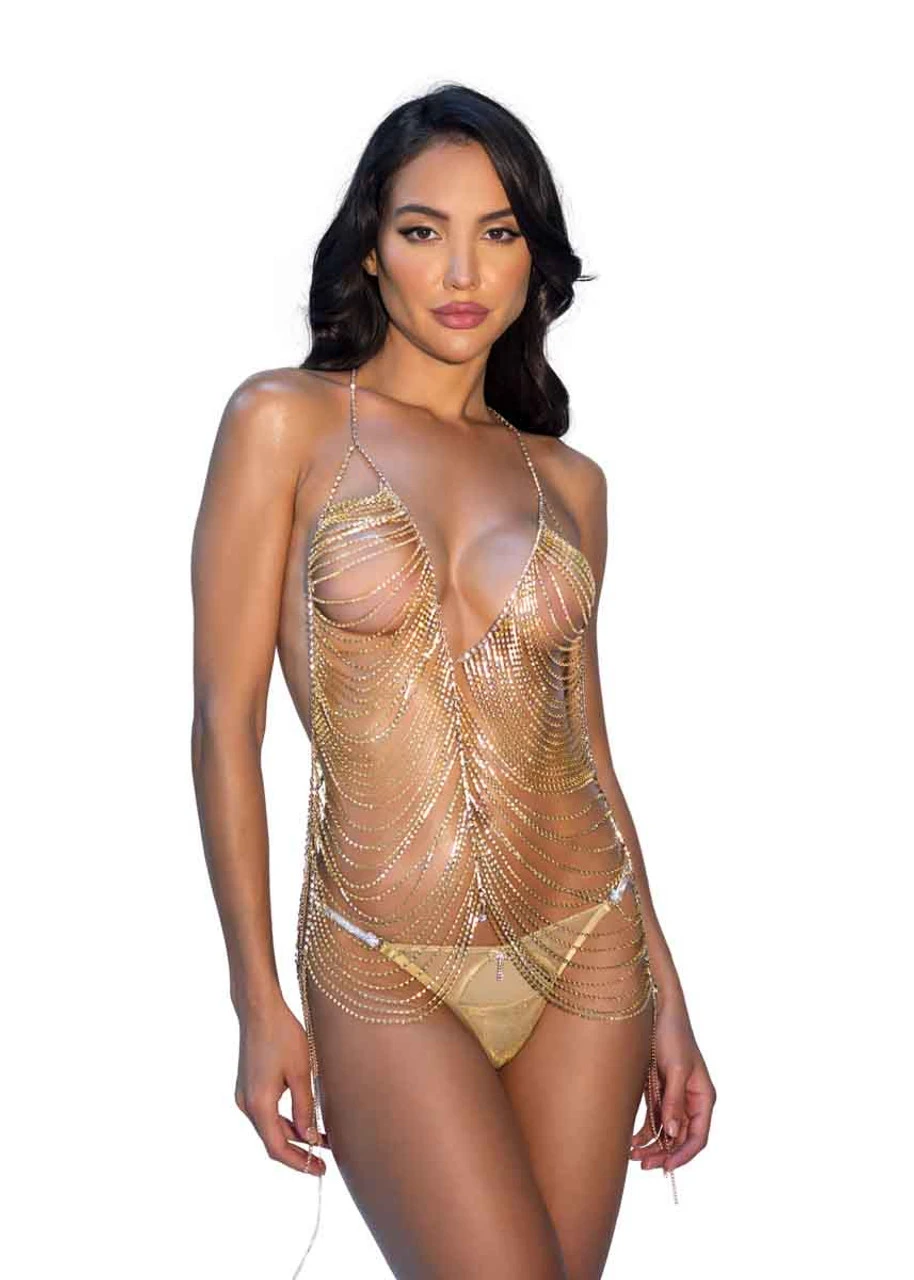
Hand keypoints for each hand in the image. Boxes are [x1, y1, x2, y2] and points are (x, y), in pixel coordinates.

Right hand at [234, 998, 330, 1176]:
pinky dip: (284, 1120)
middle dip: (299, 1150)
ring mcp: (244, 1096)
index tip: (319, 1169)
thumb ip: (305, 1108)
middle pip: (272, 1140)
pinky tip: (304, 1117)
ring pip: (269, 1127)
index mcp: (258, 1104)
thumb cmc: (282, 1035)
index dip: (299, 1163)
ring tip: (320, 1137)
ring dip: (292, 1134)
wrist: (259, 1009)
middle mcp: (246, 1105)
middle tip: (325, 1157)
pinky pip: (266, 1113)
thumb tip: (310, 1137)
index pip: (277, 1148)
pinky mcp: (247, 1087)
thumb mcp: (300, 1073)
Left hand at [630, 999, 715, 1174]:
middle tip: (643, 1164)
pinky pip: (655, 1119)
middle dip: (663, 1153)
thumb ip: (674, 1102)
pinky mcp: (659, 1091)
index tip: (666, 1167)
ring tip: (632, 1155)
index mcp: (703, 1097)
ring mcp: (674, 1097)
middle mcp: (691, 1100)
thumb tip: (674, 1133)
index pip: (698, 1137)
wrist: (656, 1008)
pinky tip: (631, 1141)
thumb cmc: (672, 1034)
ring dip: (651, 1145)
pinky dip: (644, 1132)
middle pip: (681, 1138)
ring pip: (666, 1132)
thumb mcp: (674, 1069)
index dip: (683, 1155)